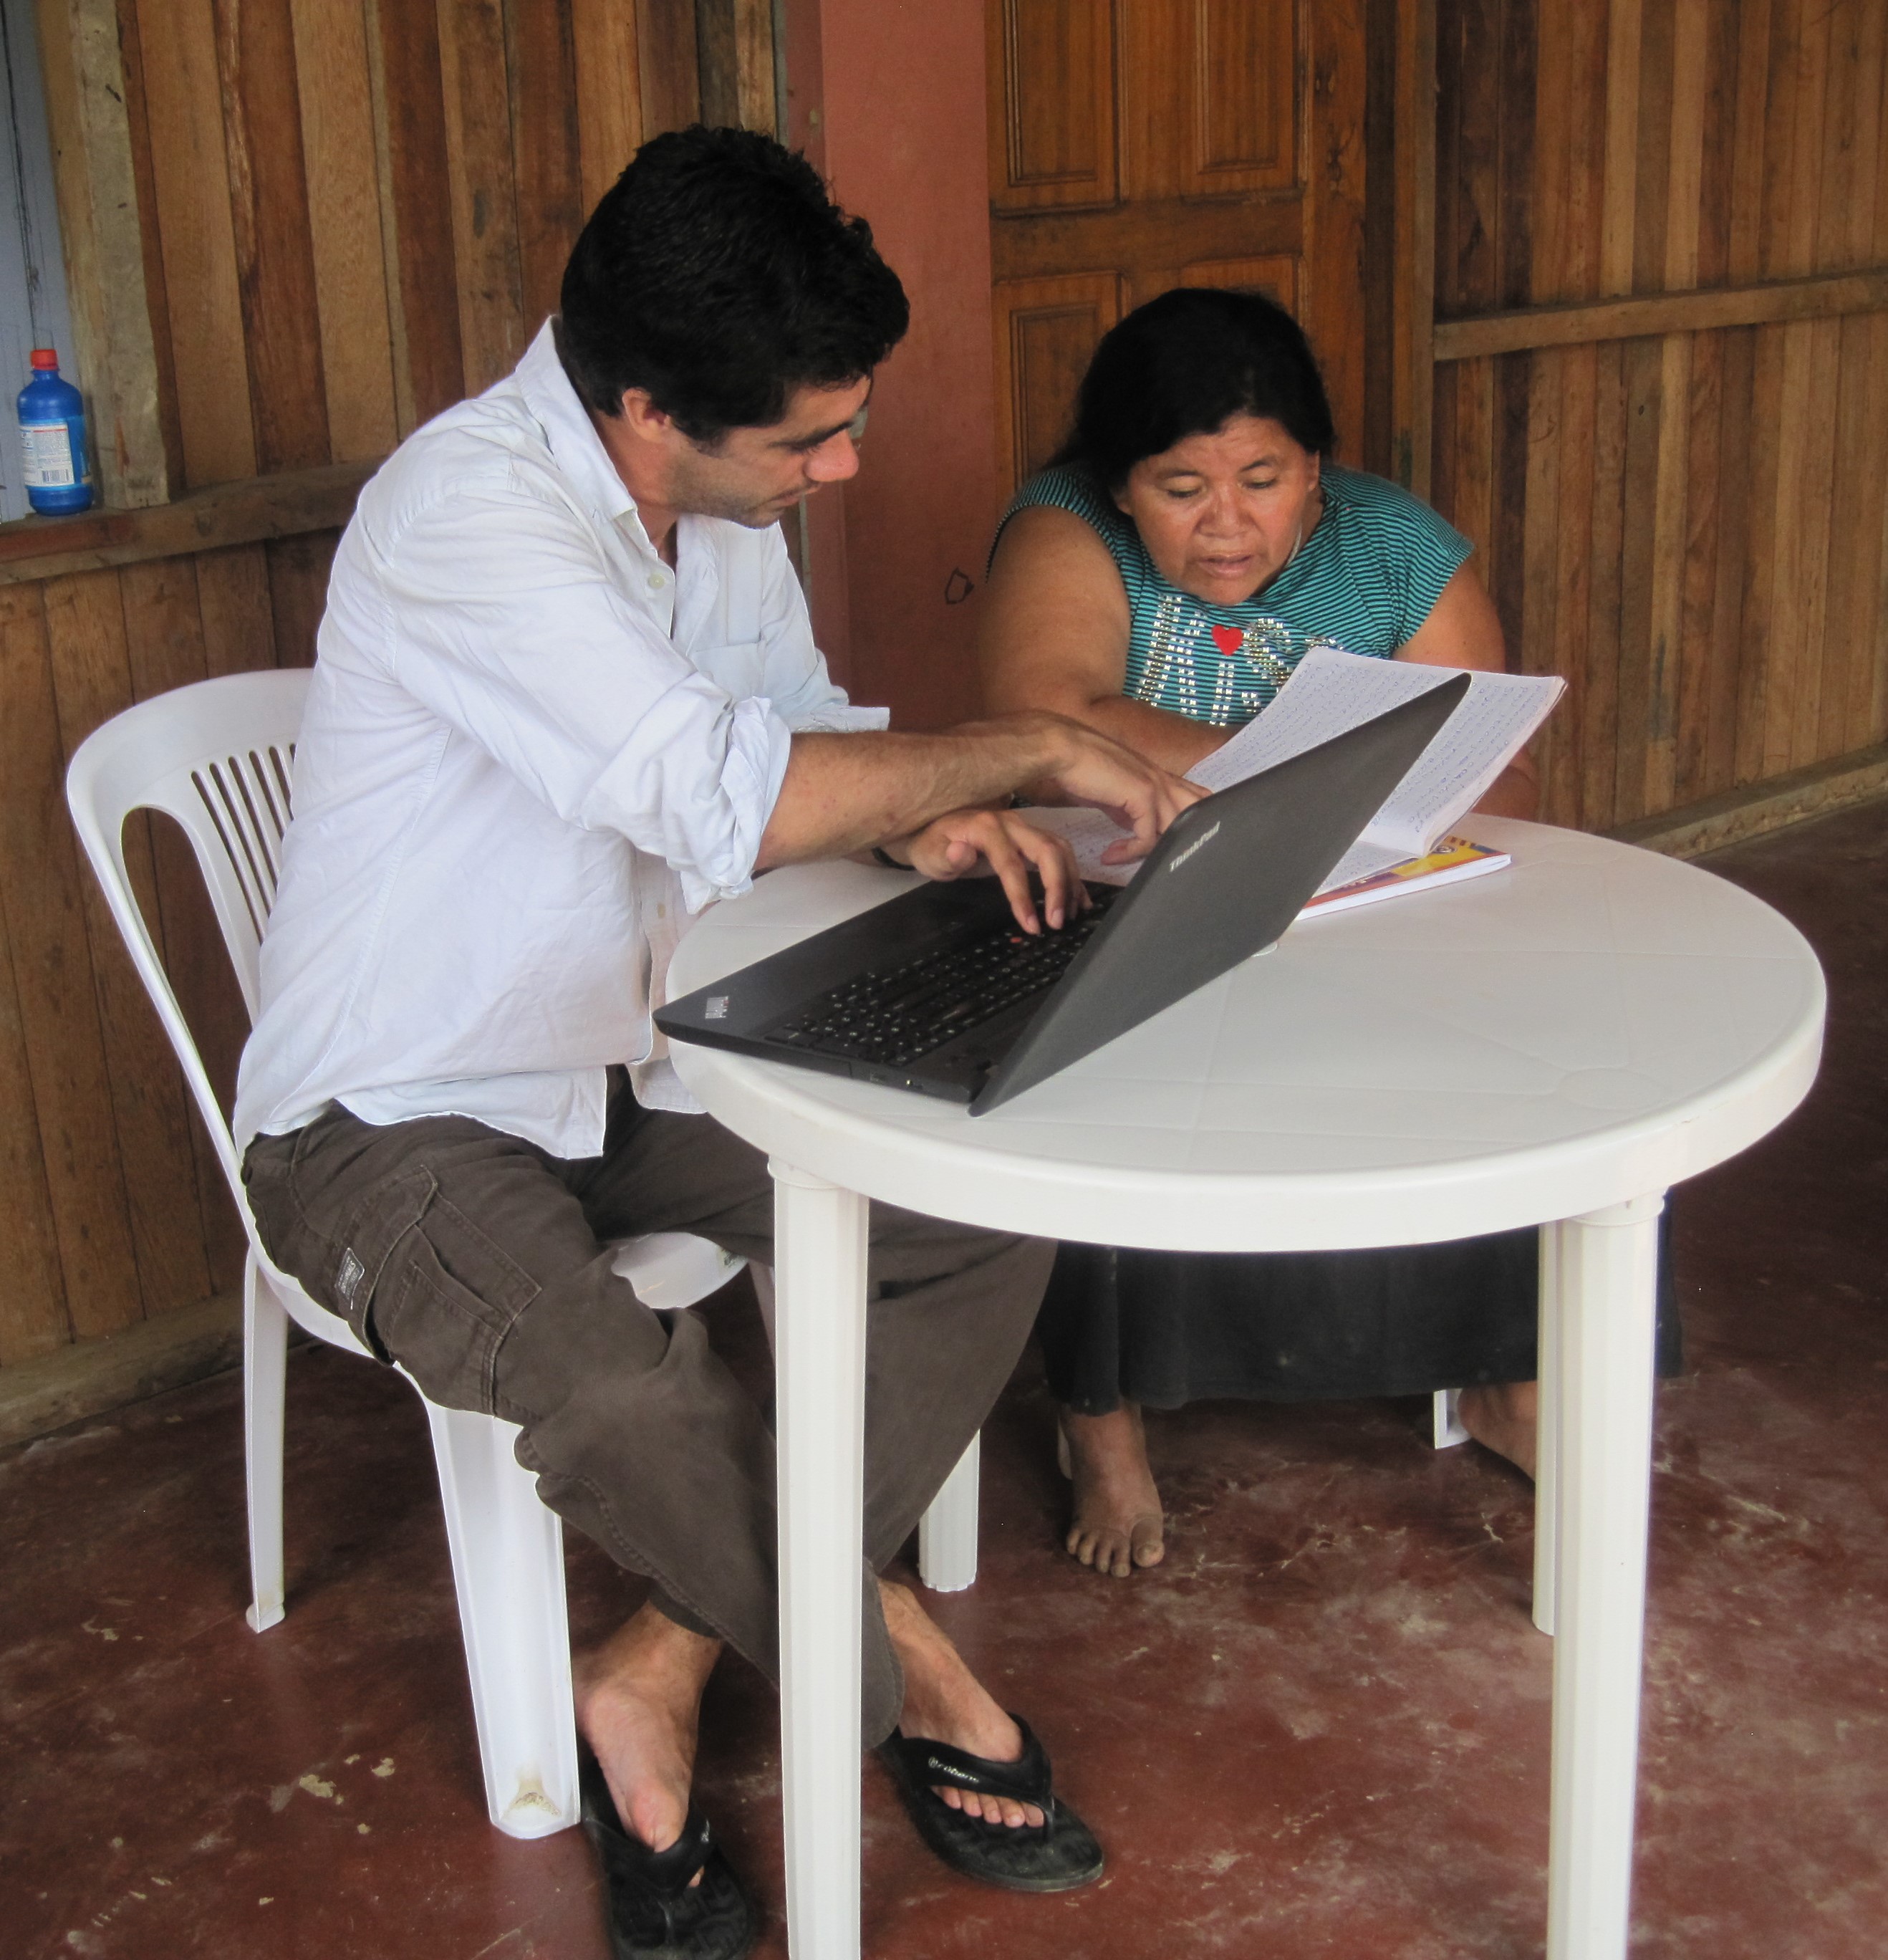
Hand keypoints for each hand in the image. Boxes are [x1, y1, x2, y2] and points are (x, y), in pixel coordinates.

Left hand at [894, 807, 1089, 934]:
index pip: (1011, 863)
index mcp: (985, 826)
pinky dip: (1072, 875)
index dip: (1023, 895)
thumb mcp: (929, 855)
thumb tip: (962, 852)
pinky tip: (1079, 899)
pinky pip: (1060, 851)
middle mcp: (1011, 822)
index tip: (1031, 925)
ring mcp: (1024, 827)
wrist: (934, 829)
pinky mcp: (1032, 836)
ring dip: (1070, 882)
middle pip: (1048, 850)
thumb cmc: (931, 846)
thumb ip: (945, 857)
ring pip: (1060, 849)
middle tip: (1058, 922)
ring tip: (1071, 915)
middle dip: (1058, 888)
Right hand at [1035, 719, 1206, 863]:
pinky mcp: (1143, 794)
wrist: (1064, 750)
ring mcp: (1156, 785)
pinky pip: (1149, 835)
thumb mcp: (1113, 795)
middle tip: (1155, 860)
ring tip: (1125, 858)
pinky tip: (1111, 854)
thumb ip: (1130, 812)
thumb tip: (1136, 831)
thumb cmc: (1080, 768)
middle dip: (1184, 839)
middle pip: (1198, 813)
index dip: (1190, 824)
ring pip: (1175, 829)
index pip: (1196, 800)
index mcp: (1159, 776)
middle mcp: (1163, 779)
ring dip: (1151, 851)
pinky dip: (1130, 851)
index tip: (1163, 849)